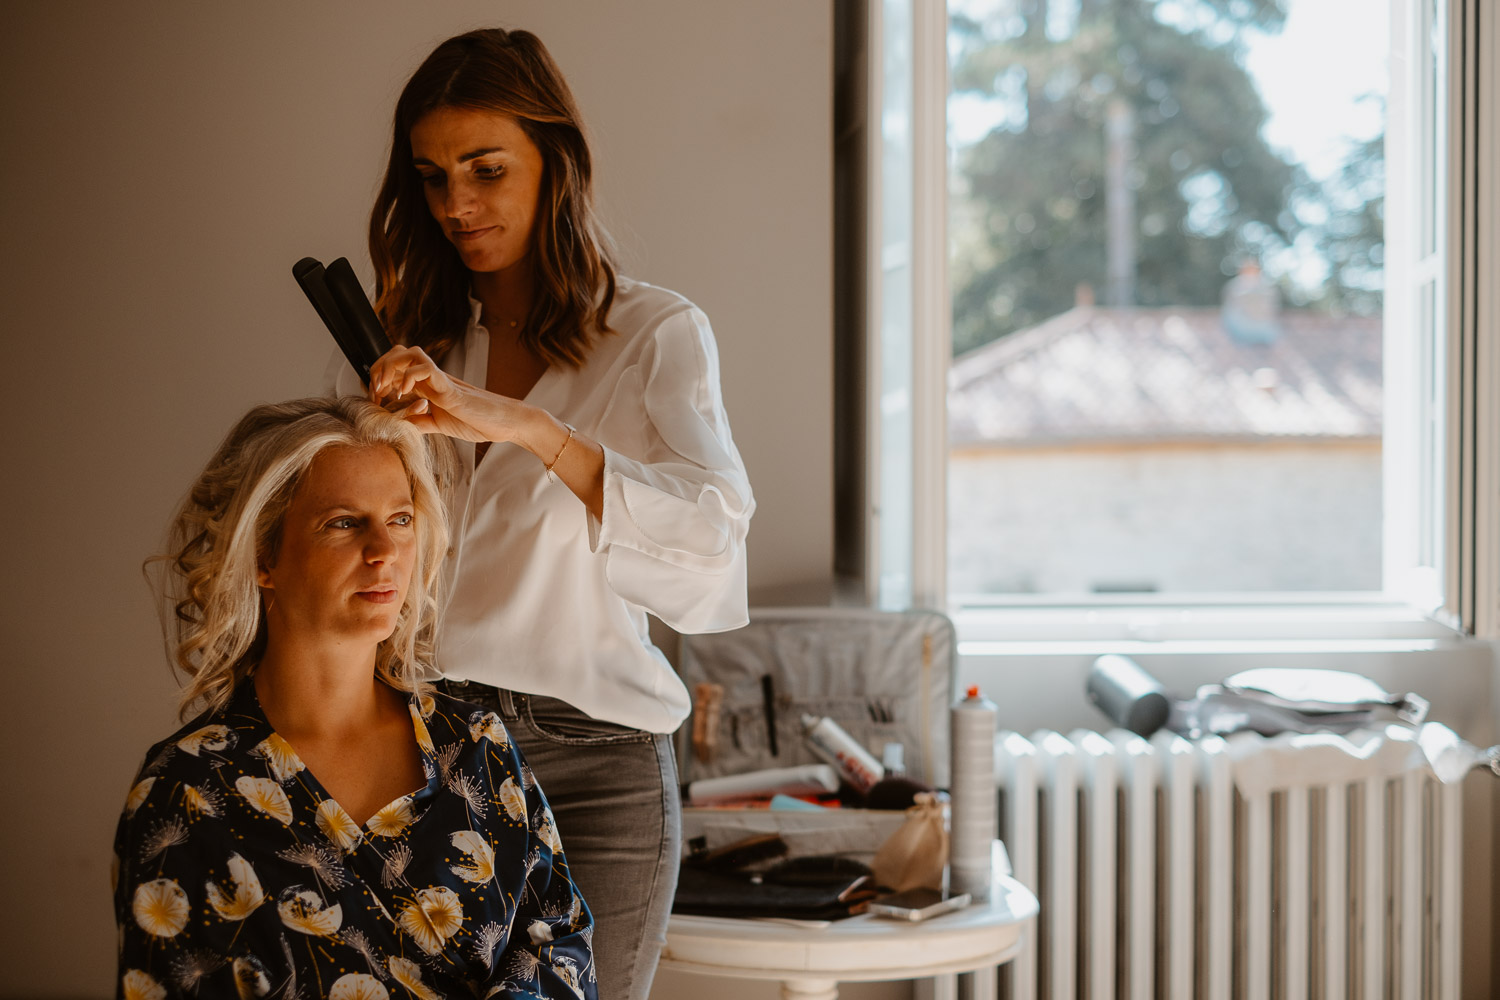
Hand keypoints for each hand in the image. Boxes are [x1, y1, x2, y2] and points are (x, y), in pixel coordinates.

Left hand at [367, 345, 524, 444]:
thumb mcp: (440, 425)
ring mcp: (440, 379)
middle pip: (396, 352)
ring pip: (408, 353)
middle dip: (379, 369)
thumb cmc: (478, 422)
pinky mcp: (450, 386)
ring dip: (390, 367)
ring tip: (389, 389)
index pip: (395, 367)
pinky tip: (407, 392)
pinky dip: (409, 376)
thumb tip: (399, 424)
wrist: (504, 424)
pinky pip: (425, 368)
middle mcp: (431, 378)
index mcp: (427, 386)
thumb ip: (420, 422)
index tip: (376, 400)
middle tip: (378, 393)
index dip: (378, 378)